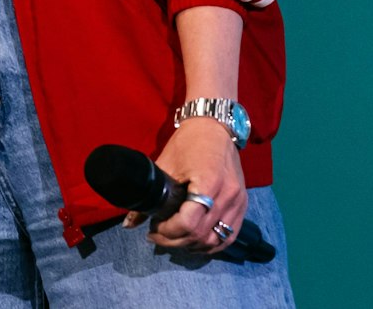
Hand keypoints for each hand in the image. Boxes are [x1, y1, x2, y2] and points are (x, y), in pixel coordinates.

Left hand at [133, 118, 245, 253]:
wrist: (214, 126)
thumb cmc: (188, 142)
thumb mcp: (165, 165)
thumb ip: (148, 197)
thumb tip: (129, 223)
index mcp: (209, 183)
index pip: (189, 224)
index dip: (168, 232)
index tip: (154, 229)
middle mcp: (228, 196)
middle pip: (200, 235)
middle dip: (175, 241)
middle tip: (158, 235)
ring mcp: (238, 202)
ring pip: (215, 241)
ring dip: (192, 245)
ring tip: (174, 238)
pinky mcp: (243, 204)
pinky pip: (229, 235)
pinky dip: (211, 243)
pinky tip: (194, 240)